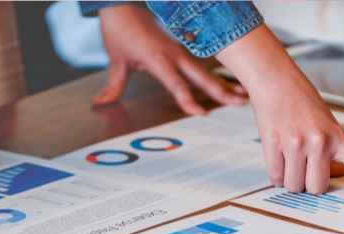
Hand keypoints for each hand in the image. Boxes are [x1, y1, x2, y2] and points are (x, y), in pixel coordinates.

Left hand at [95, 5, 246, 113]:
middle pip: (201, 77)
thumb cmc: (121, 29)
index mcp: (158, 59)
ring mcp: (180, 51)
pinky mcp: (181, 48)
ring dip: (223, 83)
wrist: (123, 4)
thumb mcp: (115, 60)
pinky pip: (200, 65)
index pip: (176, 84)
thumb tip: (101, 103)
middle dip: (220, 91)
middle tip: (238, 102)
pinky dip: (216, 75)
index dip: (187, 100)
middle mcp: (174, 55)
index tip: (200, 113)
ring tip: (242, 95)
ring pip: (205, 71)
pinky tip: (228, 82)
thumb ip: (113, 85)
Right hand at [216, 26, 343, 201]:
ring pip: (294, 185)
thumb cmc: (300, 99)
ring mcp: (295, 144)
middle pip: (317, 187)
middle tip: (305, 167)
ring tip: (290, 159)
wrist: (276, 79)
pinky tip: (279, 159)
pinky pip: (276, 177)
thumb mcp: (326, 122)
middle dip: (310, 183)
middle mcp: (319, 141)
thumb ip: (330, 148)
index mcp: (337, 136)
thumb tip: (328, 176)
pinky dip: (277, 176)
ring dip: (291, 179)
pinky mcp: (273, 145)